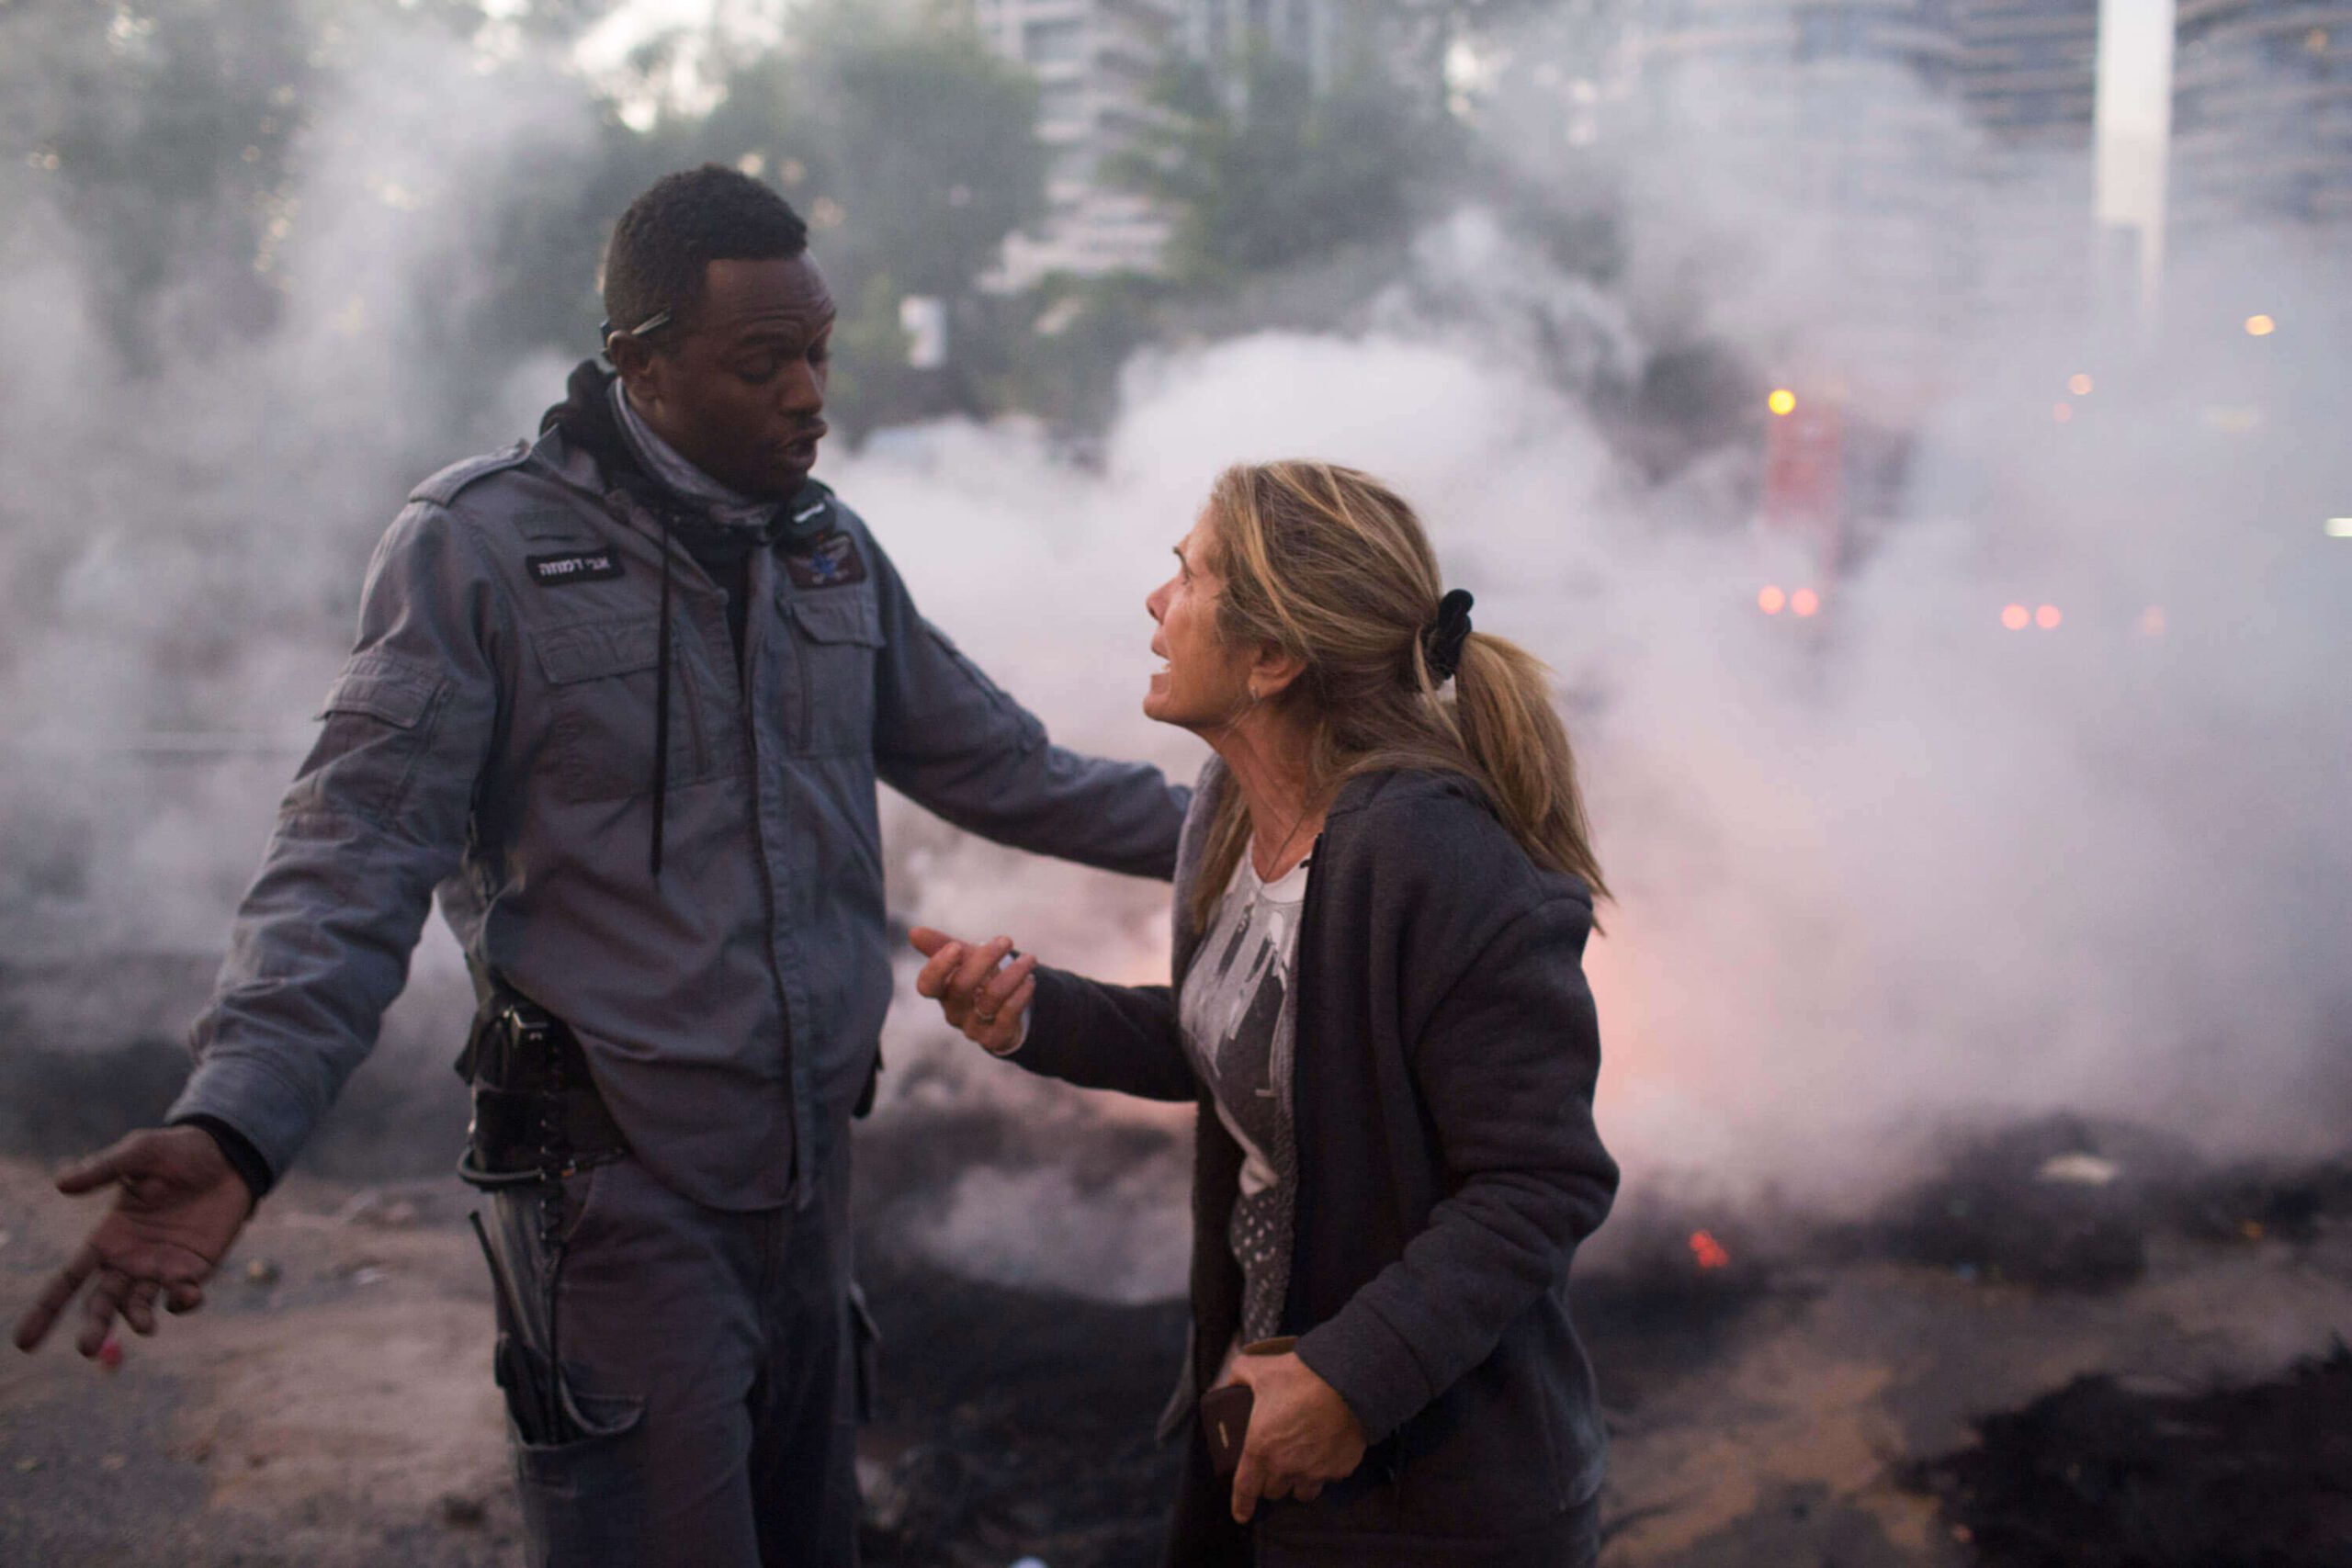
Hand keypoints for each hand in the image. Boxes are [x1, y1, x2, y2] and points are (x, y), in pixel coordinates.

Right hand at [12, 1127, 252, 1359]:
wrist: (229, 1157)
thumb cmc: (178, 1152)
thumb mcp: (139, 1153)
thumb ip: (103, 1169)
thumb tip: (61, 1183)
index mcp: (107, 1238)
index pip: (69, 1279)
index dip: (46, 1309)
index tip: (24, 1343)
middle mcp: (129, 1260)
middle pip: (102, 1302)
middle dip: (94, 1327)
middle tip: (86, 1349)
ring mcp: (162, 1268)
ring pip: (140, 1305)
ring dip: (139, 1319)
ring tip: (145, 1327)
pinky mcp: (194, 1268)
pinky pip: (182, 1295)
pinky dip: (182, 1302)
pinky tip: (186, 1294)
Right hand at [909, 927, 1036, 1055]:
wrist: (1003, 1013)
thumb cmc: (978, 979)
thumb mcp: (962, 960)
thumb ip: (940, 945)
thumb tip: (913, 932)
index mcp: (941, 991)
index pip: (928, 984)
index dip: (938, 967)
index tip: (956, 946)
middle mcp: (954, 1011)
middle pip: (961, 987)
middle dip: (984, 960)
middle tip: (1005, 940)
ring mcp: (974, 1027)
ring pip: (991, 999)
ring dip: (1013, 974)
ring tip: (1030, 959)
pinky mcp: (995, 1038)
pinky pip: (1008, 1015)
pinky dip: (1021, 994)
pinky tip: (1030, 980)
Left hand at [1225, 1351, 1368, 1522]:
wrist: (1348, 1381)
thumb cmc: (1301, 1376)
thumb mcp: (1260, 1369)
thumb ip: (1238, 1375)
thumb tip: (1228, 1382)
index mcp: (1261, 1449)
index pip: (1245, 1488)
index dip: (1241, 1504)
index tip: (1241, 1514)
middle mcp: (1286, 1467)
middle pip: (1273, 1491)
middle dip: (1271, 1481)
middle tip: (1274, 1463)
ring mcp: (1315, 1471)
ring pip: (1302, 1492)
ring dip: (1297, 1483)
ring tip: (1300, 1464)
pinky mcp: (1340, 1469)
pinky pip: (1329, 1478)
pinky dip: (1325, 1470)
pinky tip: (1325, 1452)